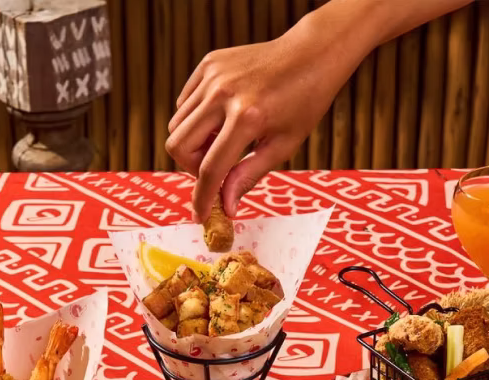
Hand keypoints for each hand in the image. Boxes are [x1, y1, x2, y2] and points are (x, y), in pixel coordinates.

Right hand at [166, 20, 348, 222]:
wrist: (311, 54)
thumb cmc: (303, 103)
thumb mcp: (282, 146)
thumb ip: (248, 176)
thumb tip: (226, 207)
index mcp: (247, 117)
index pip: (210, 169)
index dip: (202, 198)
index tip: (200, 215)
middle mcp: (223, 93)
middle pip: (179, 146)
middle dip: (192, 168)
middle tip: (216, 170)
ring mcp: (212, 75)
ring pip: (176, 125)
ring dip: (194, 145)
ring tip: (224, 142)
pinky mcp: (208, 64)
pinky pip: (184, 104)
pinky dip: (195, 121)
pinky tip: (221, 121)